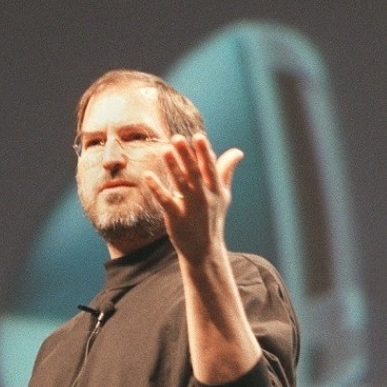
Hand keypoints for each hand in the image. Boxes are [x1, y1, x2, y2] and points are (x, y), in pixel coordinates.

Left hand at [144, 133, 242, 263]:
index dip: (204, 153)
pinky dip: (157, 188)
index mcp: (216, 190)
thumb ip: (226, 171)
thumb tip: (238, 152)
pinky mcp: (176, 218)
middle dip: (187, 156)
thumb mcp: (223, 195)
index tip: (198, 137)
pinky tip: (148, 175)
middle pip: (195, 173)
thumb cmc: (213, 217)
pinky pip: (166, 201)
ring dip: (173, 167)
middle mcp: (205, 198)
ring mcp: (190, 208)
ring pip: (181, 184)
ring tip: (165, 150)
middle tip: (177, 138)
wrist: (205, 249)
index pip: (210, 168)